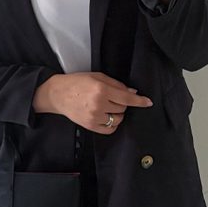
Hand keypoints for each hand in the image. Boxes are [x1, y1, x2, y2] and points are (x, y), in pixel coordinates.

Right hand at [33, 72, 152, 133]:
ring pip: (118, 119)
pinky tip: (106, 116)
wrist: (58, 94)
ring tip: (107, 107)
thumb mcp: (97, 77)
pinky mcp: (90, 126)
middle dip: (121, 103)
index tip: (148, 102)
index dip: (139, 101)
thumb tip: (132, 93)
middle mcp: (98, 104)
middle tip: (111, 98)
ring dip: (117, 114)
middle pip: (123, 108)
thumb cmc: (77, 83)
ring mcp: (94, 117)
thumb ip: (116, 85)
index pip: (126, 98)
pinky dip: (112, 124)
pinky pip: (110, 129)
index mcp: (101, 89)